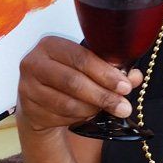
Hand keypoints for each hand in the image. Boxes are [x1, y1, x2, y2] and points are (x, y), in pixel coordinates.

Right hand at [18, 36, 141, 132]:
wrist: (39, 98)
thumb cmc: (67, 76)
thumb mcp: (88, 68)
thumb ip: (112, 70)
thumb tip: (136, 77)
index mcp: (50, 44)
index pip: (81, 58)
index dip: (105, 73)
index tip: (125, 87)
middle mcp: (33, 62)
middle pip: (73, 82)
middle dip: (103, 96)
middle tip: (123, 107)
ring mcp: (27, 87)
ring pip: (67, 103)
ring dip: (92, 109)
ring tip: (106, 110)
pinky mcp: (28, 108)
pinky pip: (60, 117)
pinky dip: (78, 118)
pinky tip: (85, 114)